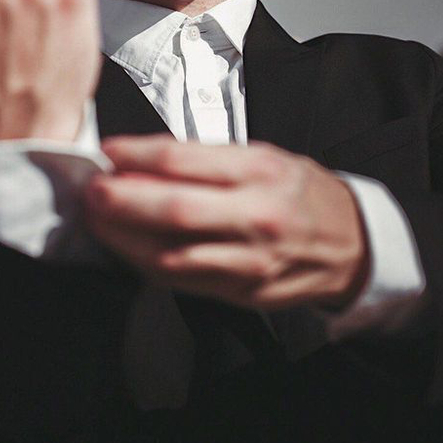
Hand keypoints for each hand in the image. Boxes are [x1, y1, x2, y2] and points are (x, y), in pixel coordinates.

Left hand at [87, 136, 368, 310]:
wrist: (350, 242)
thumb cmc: (301, 191)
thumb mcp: (263, 156)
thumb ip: (207, 159)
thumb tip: (146, 158)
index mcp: (260, 171)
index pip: (184, 159)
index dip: (136, 154)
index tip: (109, 150)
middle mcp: (256, 215)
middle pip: (174, 210)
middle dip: (122, 201)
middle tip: (92, 191)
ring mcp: (249, 259)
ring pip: (172, 254)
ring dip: (124, 239)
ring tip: (99, 221)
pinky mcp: (242, 292)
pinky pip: (183, 281)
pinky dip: (147, 264)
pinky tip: (128, 249)